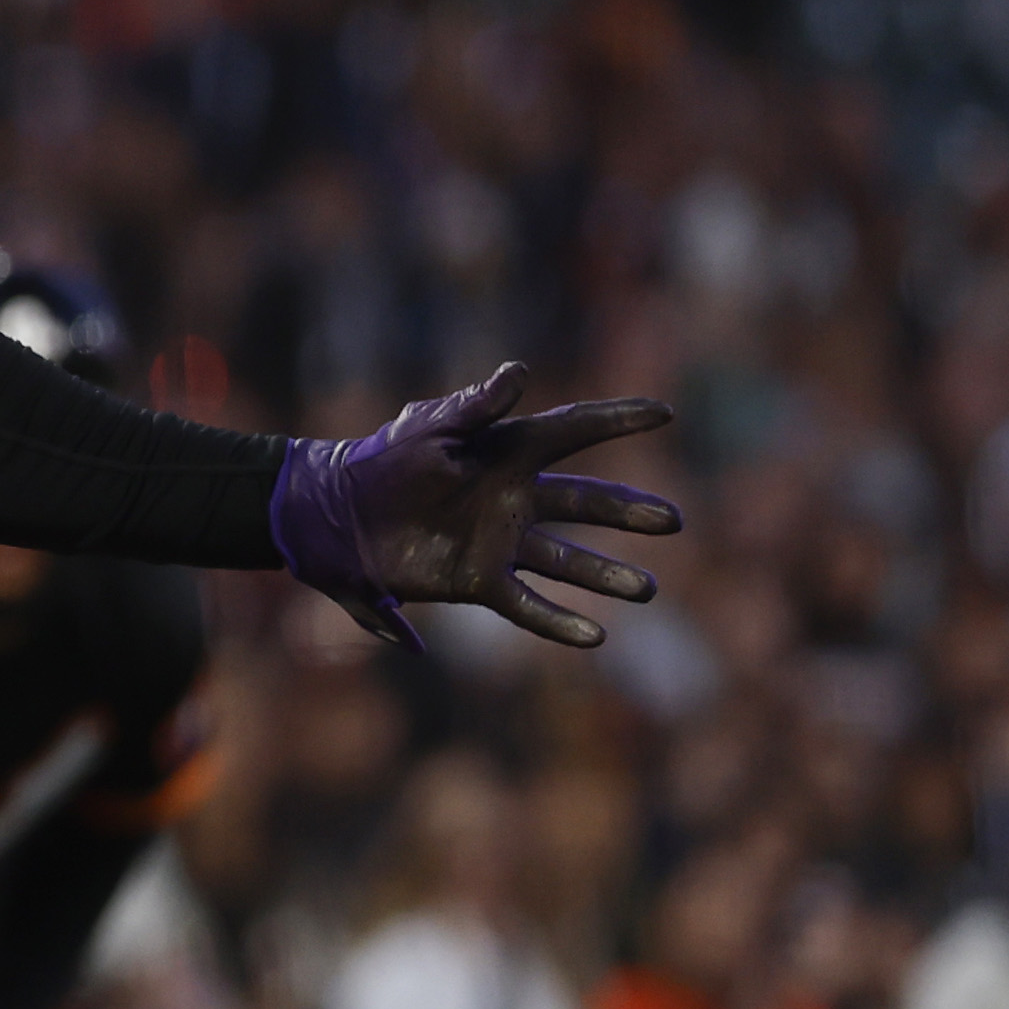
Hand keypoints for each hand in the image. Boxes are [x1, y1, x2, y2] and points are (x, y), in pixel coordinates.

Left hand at [268, 362, 679, 650]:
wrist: (334, 511)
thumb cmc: (380, 458)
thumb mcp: (428, 425)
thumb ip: (475, 404)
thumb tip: (520, 372)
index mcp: (507, 451)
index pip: (573, 432)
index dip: (618, 420)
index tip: (665, 413)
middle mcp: (514, 498)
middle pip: (584, 503)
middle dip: (628, 511)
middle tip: (674, 520)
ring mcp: (499, 541)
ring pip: (567, 560)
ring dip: (607, 574)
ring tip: (648, 589)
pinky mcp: (477, 580)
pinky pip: (527, 604)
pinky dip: (559, 621)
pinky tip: (596, 637)